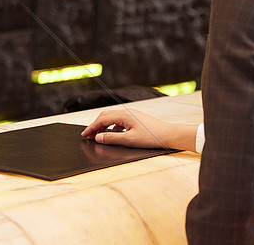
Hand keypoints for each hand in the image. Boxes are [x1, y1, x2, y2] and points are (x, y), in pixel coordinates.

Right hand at [81, 109, 197, 151]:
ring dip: (103, 126)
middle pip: (105, 116)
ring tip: (98, 136)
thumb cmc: (152, 137)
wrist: (169, 134)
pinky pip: (119, 120)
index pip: (102, 120)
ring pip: (112, 118)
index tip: (84, 135)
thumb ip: (112, 138)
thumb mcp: (129, 140)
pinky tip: (114, 134)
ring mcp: (131, 114)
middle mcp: (126, 112)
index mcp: (123, 115)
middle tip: (88, 135)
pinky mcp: (136, 118)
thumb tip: (98, 137)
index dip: (91, 128)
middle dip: (95, 125)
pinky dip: (112, 126)